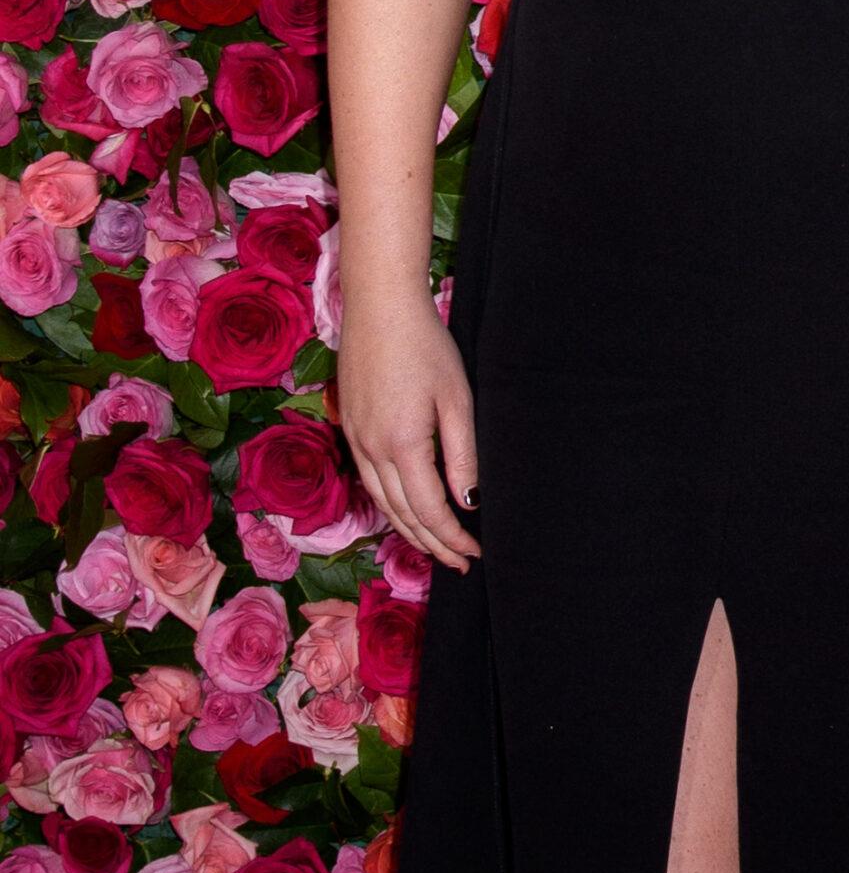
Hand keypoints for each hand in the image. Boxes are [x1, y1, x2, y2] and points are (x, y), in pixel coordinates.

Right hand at [338, 285, 481, 570]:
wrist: (378, 308)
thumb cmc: (425, 346)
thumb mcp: (455, 399)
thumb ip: (461, 455)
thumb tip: (468, 503)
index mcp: (401, 447)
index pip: (430, 511)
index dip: (452, 537)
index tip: (474, 554)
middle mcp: (371, 452)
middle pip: (403, 515)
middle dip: (433, 544)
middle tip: (459, 564)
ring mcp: (356, 441)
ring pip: (382, 503)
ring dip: (409, 530)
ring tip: (435, 547)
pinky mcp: (350, 428)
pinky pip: (370, 482)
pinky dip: (391, 506)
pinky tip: (406, 509)